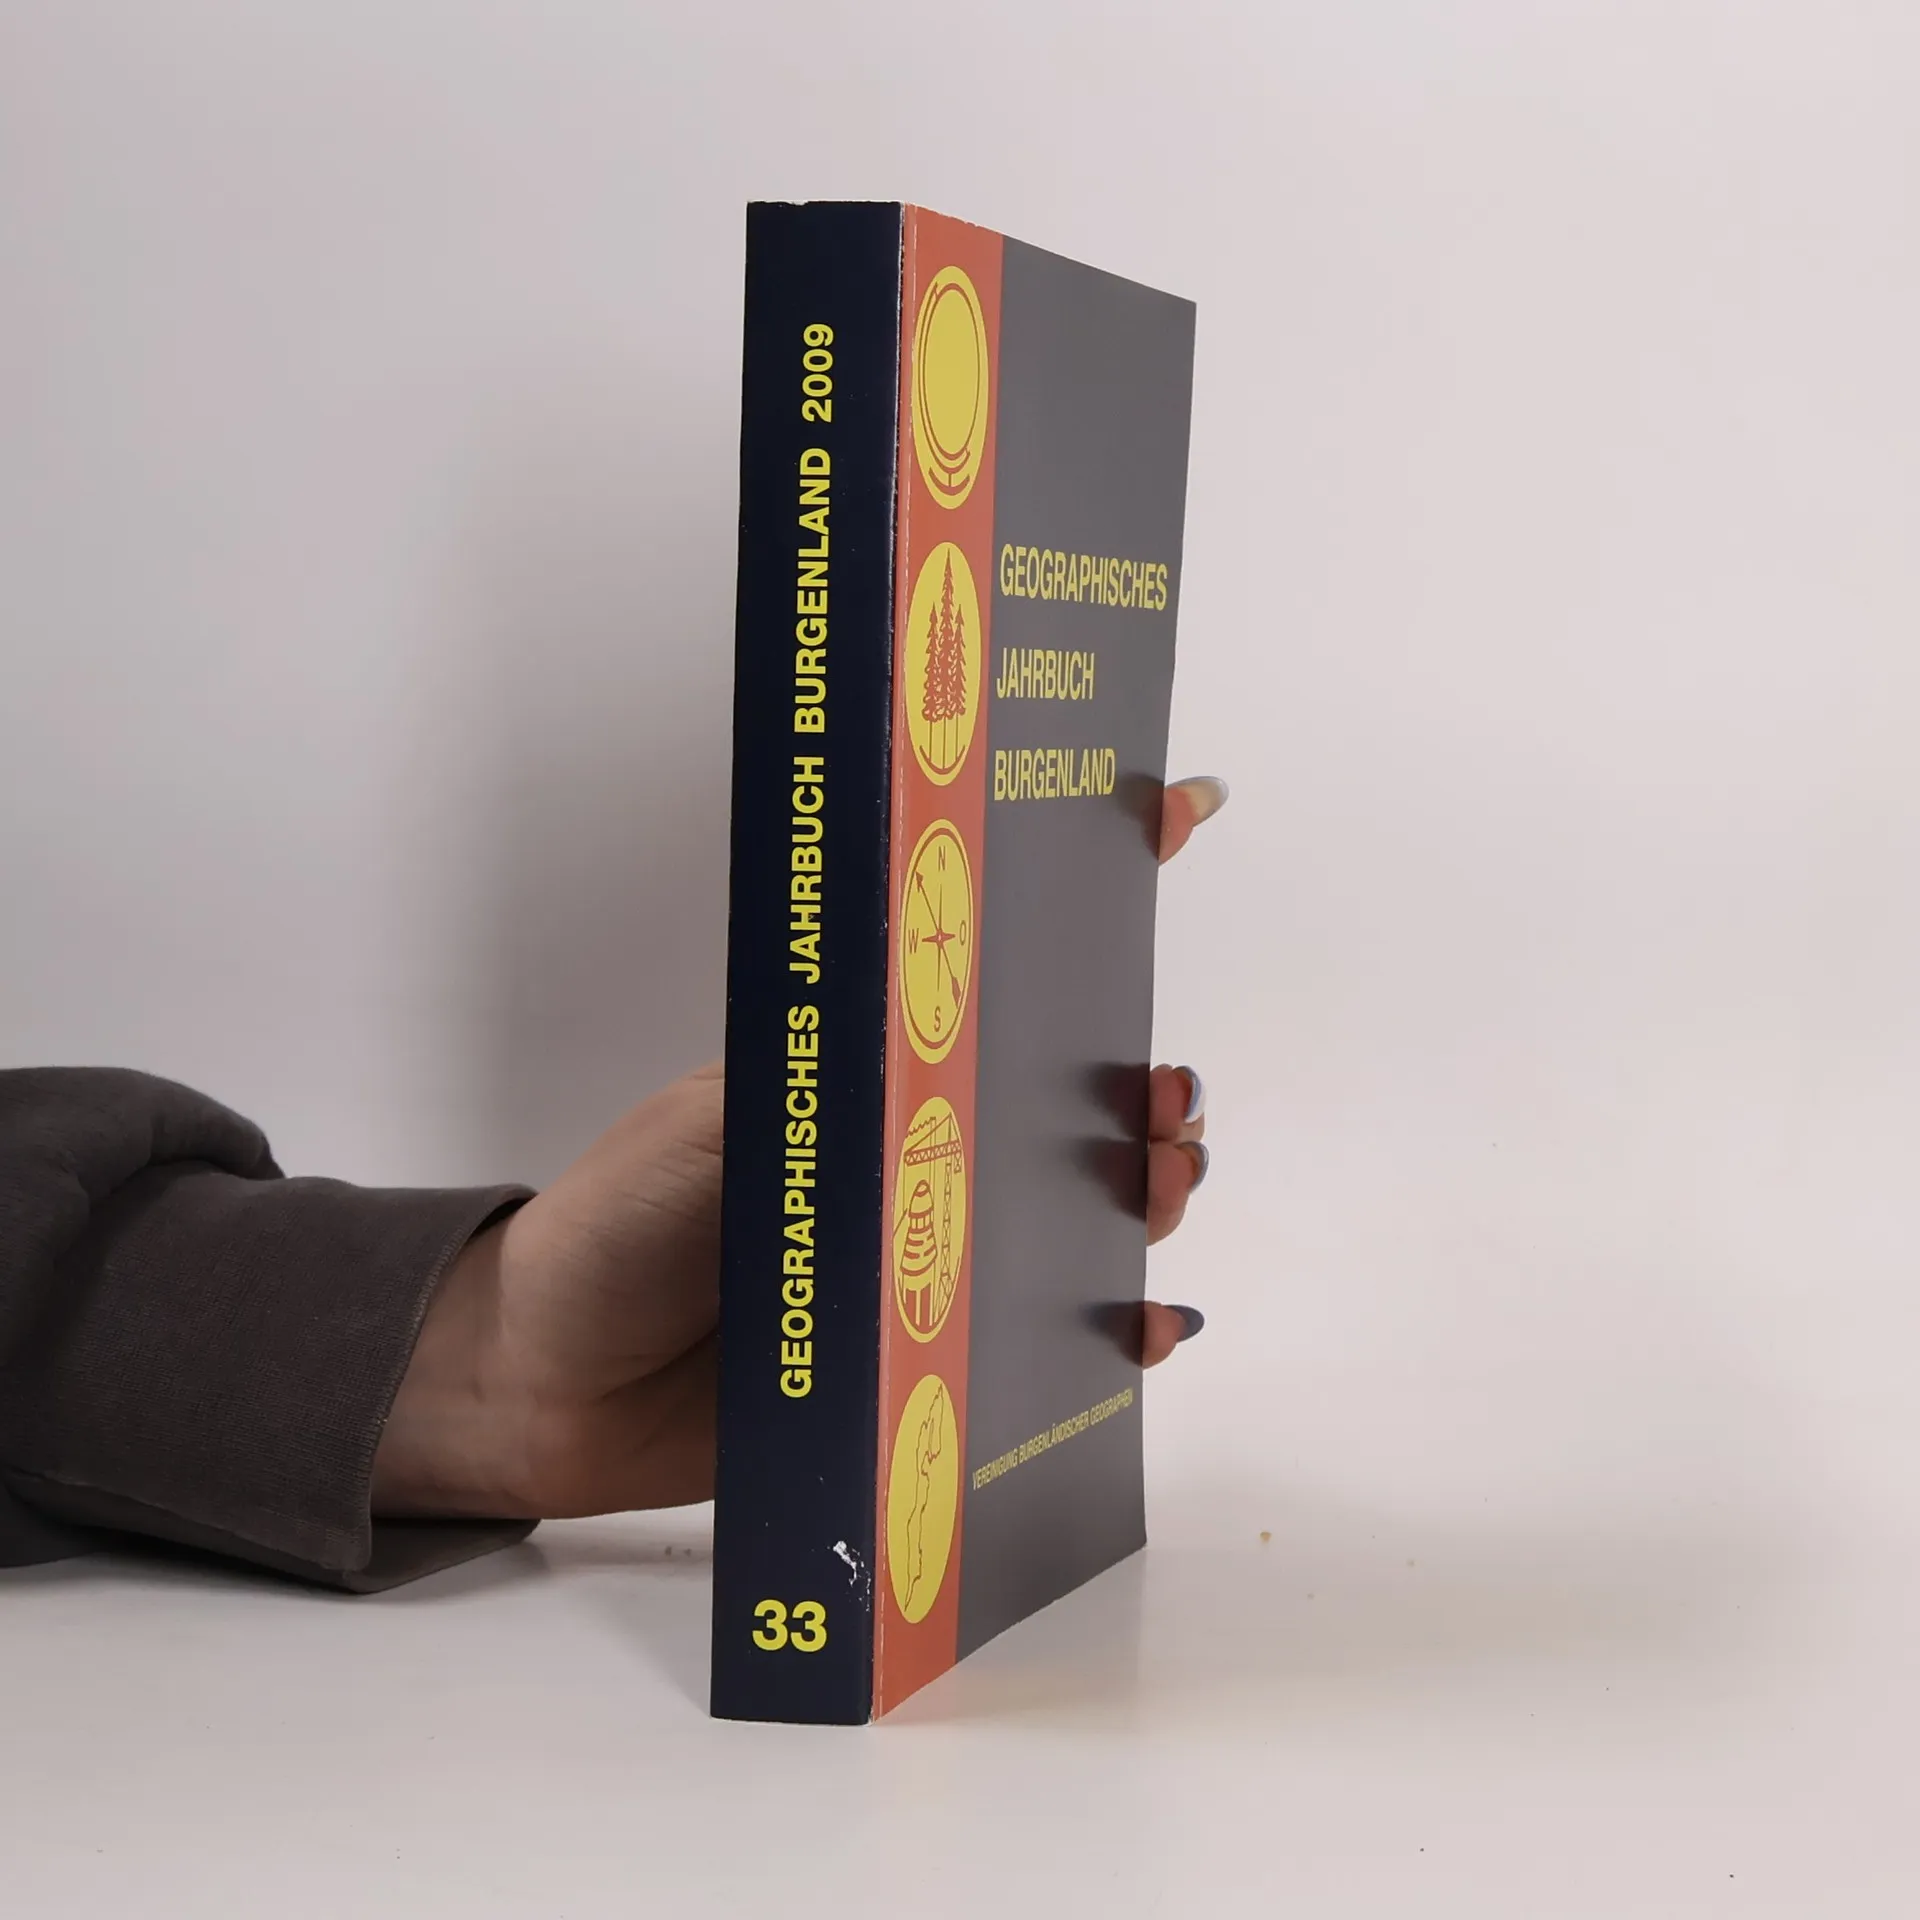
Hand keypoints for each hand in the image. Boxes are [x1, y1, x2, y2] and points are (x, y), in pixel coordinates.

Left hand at [372, 775, 1228, 1520]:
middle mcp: (915, 1153)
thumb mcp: (714, 1124)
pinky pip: (1044, 1338)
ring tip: (1162, 1178)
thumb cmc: (616, 1230)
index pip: (991, 964)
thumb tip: (931, 1046)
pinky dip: (1111, 1329)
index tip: (1172, 813)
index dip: (1085, 888)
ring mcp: (930, 1249)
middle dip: (1140, 1082)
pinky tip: (1147, 1321)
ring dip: (1146, 1187)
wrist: (551, 1383)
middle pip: (1067, 1101)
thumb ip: (817, 1089)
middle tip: (1159, 1092)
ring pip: (1077, 1211)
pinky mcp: (931, 1350)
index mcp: (870, 1070)